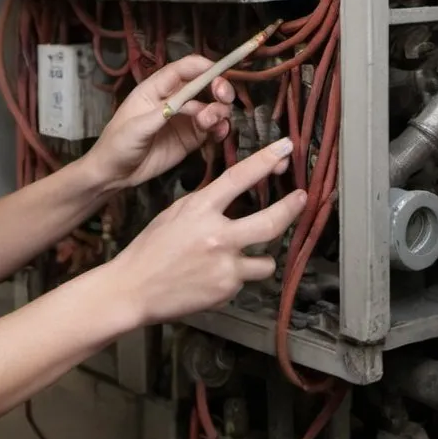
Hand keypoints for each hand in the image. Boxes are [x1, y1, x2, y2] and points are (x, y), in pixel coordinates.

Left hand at [83, 54, 234, 190]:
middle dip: (218, 87)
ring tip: (211, 123)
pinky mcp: (191, 137)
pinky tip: (219, 133)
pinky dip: (220, 128)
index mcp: (155, 89)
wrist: (115, 173)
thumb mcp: (136, 128)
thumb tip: (190, 102)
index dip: (203, 67)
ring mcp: (184, 119)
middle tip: (224, 97)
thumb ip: (163, 114)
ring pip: (211, 106)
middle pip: (203, 84)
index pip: (183, 70)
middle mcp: (173, 100)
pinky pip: (212, 128)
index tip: (220, 72)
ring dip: (219, 110)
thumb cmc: (118, 144)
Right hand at [107, 140, 305, 328]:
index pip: (238, 178)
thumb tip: (231, 196)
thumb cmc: (151, 247)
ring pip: (266, 260)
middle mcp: (217, 236)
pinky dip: (237, 277)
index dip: (265, 161)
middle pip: (270, 222)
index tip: (285, 147)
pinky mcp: (228, 291)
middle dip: (291, 209)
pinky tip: (213, 276)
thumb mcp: (175, 213)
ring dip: (259, 257)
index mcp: (199, 209)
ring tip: (239, 259)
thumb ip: (205, 204)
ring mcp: (225, 266)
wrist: (135, 288)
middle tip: (301, 199)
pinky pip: (246, 280)